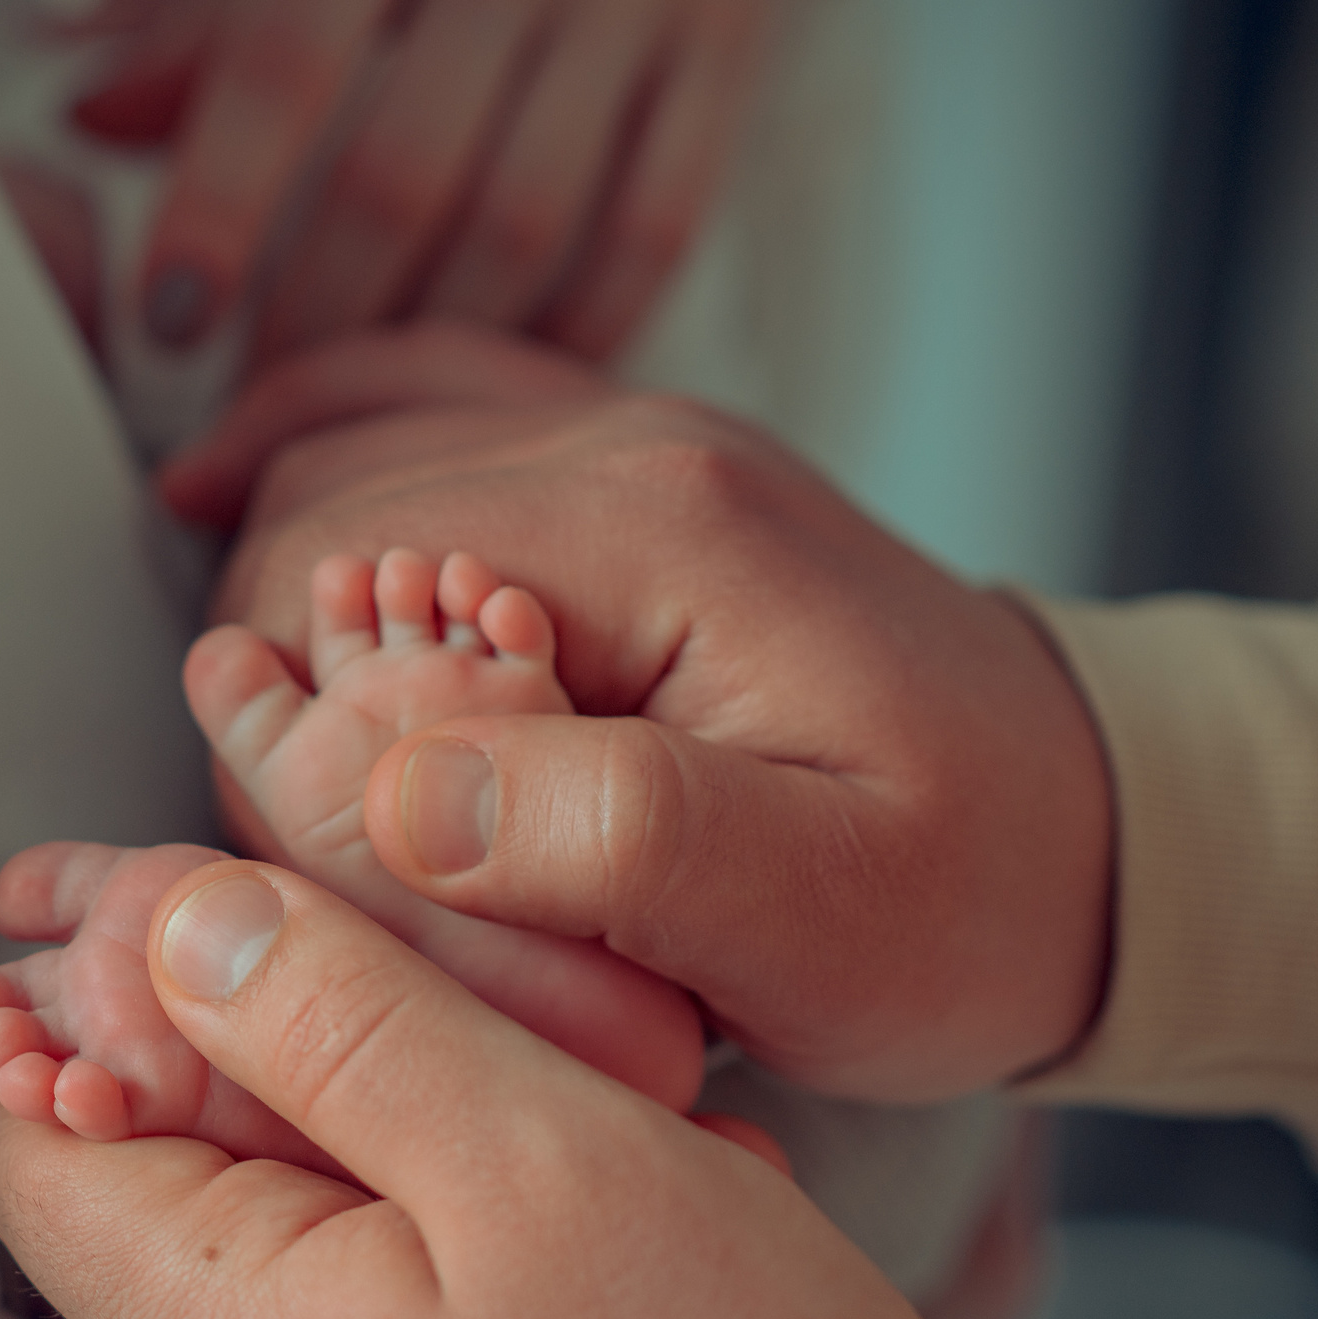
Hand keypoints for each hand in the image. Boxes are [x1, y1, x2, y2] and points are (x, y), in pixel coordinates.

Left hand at [0, 858, 951, 1318]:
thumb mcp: (532, 1156)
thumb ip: (342, 1025)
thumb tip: (186, 925)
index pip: (39, 1141)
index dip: (108, 1003)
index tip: (224, 923)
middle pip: (188, 1169)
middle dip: (311, 1043)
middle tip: (451, 983)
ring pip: (328, 1218)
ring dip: (440, 1118)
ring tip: (590, 1096)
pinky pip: (422, 1297)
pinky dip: (504, 1213)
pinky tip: (638, 1190)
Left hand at [78, 0, 871, 365]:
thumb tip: (91, 109)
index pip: (281, 53)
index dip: (219, 200)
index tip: (170, 321)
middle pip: (398, 172)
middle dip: (313, 315)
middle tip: (253, 407)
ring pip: (520, 223)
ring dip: (427, 345)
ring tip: (358, 412)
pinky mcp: (730, 49)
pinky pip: (651, 231)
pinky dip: (574, 328)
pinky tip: (502, 379)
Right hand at [176, 327, 1115, 1102]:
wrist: (1092, 837)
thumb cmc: (965, 895)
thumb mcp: (821, 917)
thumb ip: (611, 842)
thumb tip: (393, 797)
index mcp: (664, 527)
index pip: (344, 580)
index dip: (291, 738)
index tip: (341, 874)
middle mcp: (632, 440)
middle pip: (323, 515)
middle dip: (278, 684)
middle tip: (322, 843)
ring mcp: (626, 434)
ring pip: (341, 455)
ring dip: (285, 599)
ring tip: (297, 745)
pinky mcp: (622, 468)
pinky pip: (412, 401)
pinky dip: (309, 450)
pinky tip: (225, 495)